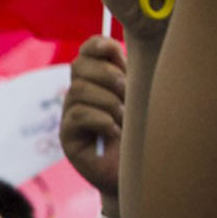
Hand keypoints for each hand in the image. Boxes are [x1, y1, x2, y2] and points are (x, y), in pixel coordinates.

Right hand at [60, 36, 129, 199]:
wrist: (142, 172)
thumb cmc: (148, 133)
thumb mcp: (145, 97)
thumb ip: (136, 74)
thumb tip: (131, 49)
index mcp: (101, 79)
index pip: (88, 51)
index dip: (98, 45)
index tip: (115, 50)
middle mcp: (82, 93)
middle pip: (79, 66)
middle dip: (106, 74)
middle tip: (127, 92)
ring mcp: (72, 114)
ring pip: (78, 90)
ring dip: (107, 101)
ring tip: (124, 118)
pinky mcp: (68, 136)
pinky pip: (77, 116)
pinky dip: (101, 120)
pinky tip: (116, 132)